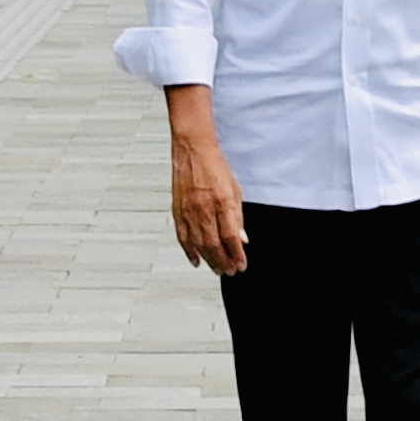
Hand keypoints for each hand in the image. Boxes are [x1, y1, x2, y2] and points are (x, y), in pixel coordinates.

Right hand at [166, 87, 247, 274]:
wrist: (192, 148)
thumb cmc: (214, 165)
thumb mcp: (234, 188)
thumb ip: (237, 216)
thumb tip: (242, 239)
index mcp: (222, 200)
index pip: (231, 236)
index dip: (237, 255)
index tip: (241, 264)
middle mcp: (204, 207)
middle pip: (214, 244)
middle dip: (223, 262)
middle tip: (229, 271)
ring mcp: (188, 209)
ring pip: (198, 244)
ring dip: (209, 260)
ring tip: (217, 269)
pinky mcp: (177, 209)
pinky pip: (182, 236)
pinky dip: (188, 251)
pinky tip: (196, 260)